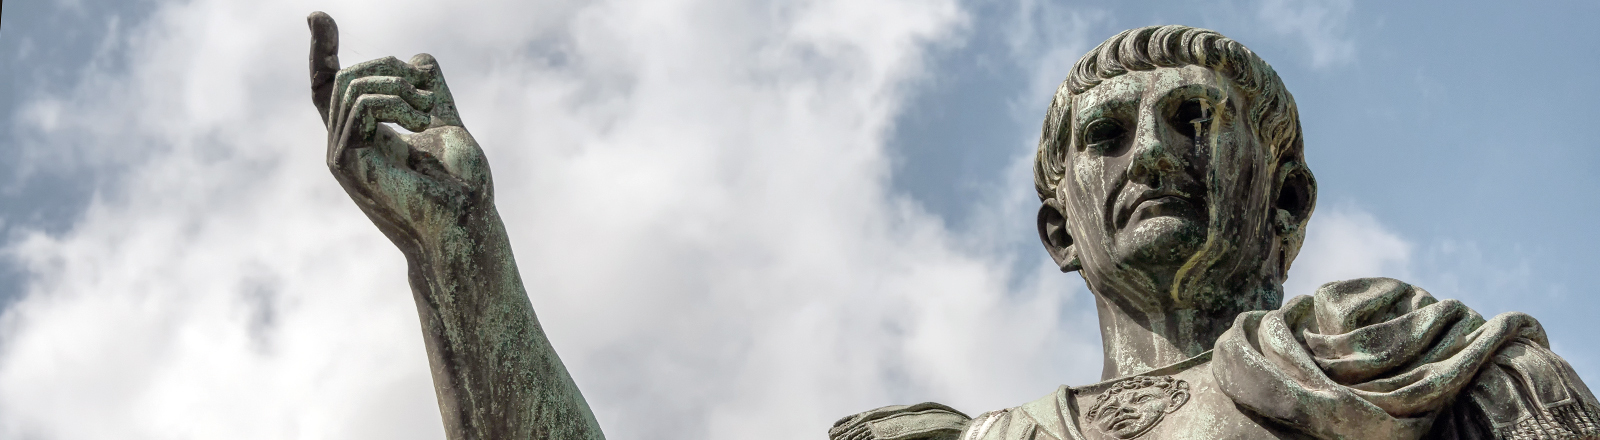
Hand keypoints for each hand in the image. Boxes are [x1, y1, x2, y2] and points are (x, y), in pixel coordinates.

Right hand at [307, 12, 493, 251]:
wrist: (467, 223)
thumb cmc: (461, 185)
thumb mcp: (444, 122)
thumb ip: (428, 90)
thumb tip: (418, 57)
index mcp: (365, 136)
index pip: (328, 87)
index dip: (321, 51)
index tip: (316, 15)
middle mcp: (345, 145)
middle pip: (346, 78)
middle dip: (388, 68)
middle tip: (428, 91)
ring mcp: (342, 156)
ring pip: (352, 88)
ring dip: (398, 86)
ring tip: (431, 112)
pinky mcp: (347, 164)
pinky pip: (360, 106)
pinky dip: (396, 102)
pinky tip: (424, 123)